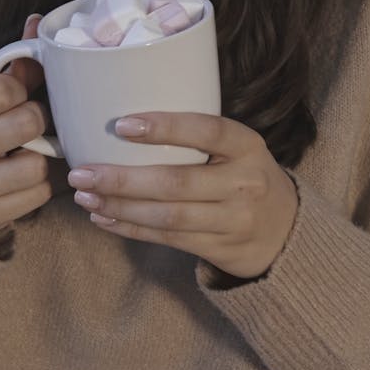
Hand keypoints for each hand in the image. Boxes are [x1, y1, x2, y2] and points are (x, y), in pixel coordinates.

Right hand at [0, 15, 55, 230]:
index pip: (0, 90)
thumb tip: (39, 23)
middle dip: (35, 118)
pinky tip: (23, 176)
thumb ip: (10, 65)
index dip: (19, 88)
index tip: (14, 95)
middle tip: (28, 123)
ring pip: (37, 163)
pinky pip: (39, 194)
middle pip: (27, 123)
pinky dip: (39, 184)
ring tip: (25, 151)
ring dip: (39, 156)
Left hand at [68, 112, 297, 278]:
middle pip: (176, 182)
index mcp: (248, 146)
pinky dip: (130, 228)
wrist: (287, 230)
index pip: (208, 130)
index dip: (165, 128)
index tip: (122, 125)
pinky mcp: (219, 248)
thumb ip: (199, 136)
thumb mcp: (239, 148)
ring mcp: (233, 220)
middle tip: (82, 173)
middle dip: (122, 179)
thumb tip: (124, 122)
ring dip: (119, 207)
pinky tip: (103, 218)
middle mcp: (244, 183)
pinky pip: (167, 239)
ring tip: (85, 197)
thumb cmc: (245, 176)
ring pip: (167, 216)